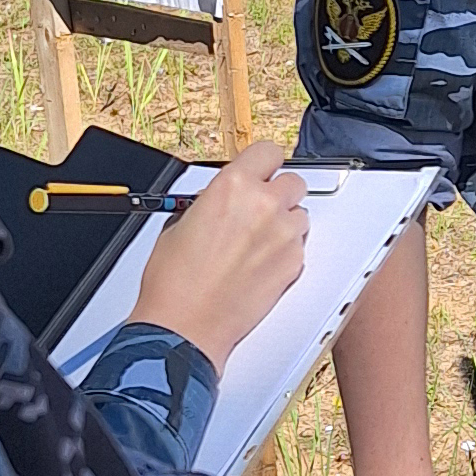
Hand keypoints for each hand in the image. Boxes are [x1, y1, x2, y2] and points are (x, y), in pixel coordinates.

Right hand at [135, 141, 308, 371]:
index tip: (261, 170)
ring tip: (256, 243)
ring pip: (300, 214)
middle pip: (293, 181)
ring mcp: (283, 235)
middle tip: (258, 210)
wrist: (186, 324)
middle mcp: (264, 205)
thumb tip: (219, 198)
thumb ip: (209, 201)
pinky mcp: (294, 263)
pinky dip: (285, 251)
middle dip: (277, 193)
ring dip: (284, 222)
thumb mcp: (179, 222)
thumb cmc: (175, 281)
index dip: (263, 162)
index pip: (268, 151)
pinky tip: (260, 264)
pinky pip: (299, 245)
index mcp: (232, 186)